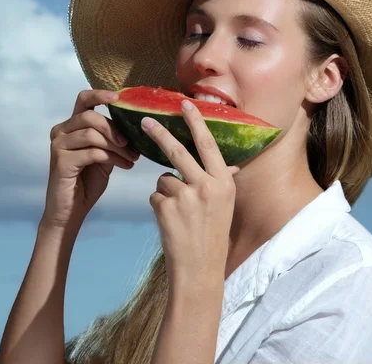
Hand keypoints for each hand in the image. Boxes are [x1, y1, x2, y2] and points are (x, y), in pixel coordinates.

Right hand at [41, 90, 139, 234]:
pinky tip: (124, 166)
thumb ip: (111, 139)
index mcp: (71, 126)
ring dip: (117, 147)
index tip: (118, 98)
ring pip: (92, 134)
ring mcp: (58, 145)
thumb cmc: (87, 182)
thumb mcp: (103, 155)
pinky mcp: (61, 161)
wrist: (71, 210)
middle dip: (115, 130)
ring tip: (131, 159)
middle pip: (91, 117)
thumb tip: (134, 128)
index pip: (83, 100)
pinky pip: (92, 152)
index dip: (100, 95)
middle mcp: (61, 131)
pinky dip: (112, 158)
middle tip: (131, 145)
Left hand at [144, 99, 238, 285]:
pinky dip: (159, 206)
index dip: (195, 122)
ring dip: (166, 192)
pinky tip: (171, 222)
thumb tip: (227, 162)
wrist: (199, 268)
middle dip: (159, 133)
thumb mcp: (224, 204)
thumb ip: (220, 180)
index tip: (185, 104)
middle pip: (178, 151)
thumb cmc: (212, 234)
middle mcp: (206, 186)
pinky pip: (155, 195)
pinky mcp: (165, 207)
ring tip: (179, 214)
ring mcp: (185, 196)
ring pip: (164, 178)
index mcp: (223, 182)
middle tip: (145, 121)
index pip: (208, 145)